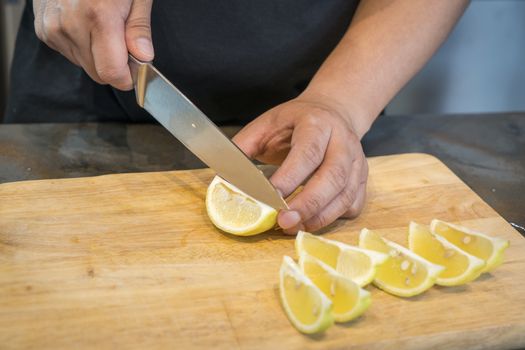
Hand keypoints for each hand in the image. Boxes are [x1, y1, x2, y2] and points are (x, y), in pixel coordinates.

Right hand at [33, 0, 153, 89]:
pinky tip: (85, 23)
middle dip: (114, 64)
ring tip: (101, 24)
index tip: (136, 69)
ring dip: (98, 54)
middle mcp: (71, 25)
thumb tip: (143, 57)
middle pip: (98, 74)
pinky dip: (82, 45)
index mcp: (99, 17)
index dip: (128, 77)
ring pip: (84, 65)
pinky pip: (70, 53)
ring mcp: (54, 29)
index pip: (111, 73)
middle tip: (121, 38)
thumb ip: (139, 28)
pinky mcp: (44, 30)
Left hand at [233, 95, 367, 233]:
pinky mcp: (362, 179)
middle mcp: (342, 142)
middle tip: (283, 222)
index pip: (306, 153)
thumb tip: (223, 177)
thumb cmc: (296, 122)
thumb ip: (244, 146)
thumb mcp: (267, 124)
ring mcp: (356, 161)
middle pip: (332, 177)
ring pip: (345, 195)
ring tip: (294, 228)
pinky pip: (353, 205)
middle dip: (307, 204)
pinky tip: (313, 221)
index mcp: (316, 124)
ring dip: (320, 217)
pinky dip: (334, 218)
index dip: (290, 178)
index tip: (270, 198)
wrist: (334, 112)